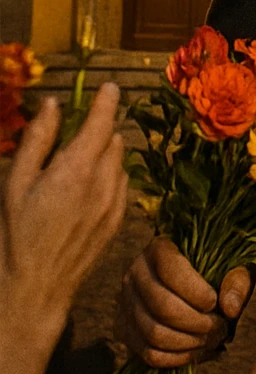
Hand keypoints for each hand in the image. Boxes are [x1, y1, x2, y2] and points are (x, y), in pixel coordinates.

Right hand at [0, 84, 127, 373]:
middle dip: (98, 130)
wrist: (36, 285)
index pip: (103, 121)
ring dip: (104, 153)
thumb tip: (52, 104)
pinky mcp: (118, 218)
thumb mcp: (16, 181)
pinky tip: (85, 190)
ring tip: (74, 169)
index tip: (110, 87)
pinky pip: (121, 183)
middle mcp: (102, 182)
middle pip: (112, 137)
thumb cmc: (18, 232)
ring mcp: (114, 202)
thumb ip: (38, 139)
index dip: (108, 100)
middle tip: (72, 139)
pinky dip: (109, 176)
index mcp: (76, 169)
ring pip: (119, 160)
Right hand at [116, 236, 252, 367]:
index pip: (171, 271)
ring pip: (154, 334)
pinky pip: (148, 354)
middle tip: (220, 329)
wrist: (192, 283)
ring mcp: (126, 304)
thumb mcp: (233, 265)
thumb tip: (230, 309)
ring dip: (188, 344)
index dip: (196, 292)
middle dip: (197, 324)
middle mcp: (135, 274)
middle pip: (162, 307)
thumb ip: (237, 281)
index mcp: (159, 248)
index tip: (214, 302)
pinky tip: (197, 352)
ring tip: (211, 340)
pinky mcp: (126, 330)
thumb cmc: (217, 270)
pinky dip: (176, 359)